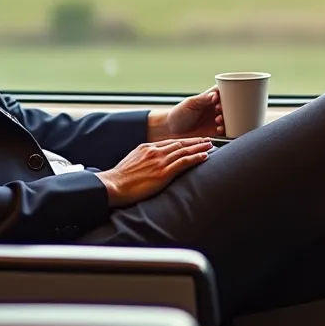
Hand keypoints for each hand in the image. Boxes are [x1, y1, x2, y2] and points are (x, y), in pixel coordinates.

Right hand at [94, 138, 212, 207]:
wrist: (113, 185)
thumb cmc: (119, 179)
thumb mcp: (131, 163)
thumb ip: (143, 160)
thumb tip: (148, 165)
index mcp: (146, 148)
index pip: (169, 142)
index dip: (183, 141)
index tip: (192, 141)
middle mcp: (155, 151)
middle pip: (180, 143)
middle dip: (195, 141)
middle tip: (207, 140)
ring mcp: (160, 161)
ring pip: (184, 150)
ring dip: (199, 147)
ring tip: (211, 146)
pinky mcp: (163, 172)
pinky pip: (184, 162)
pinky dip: (196, 158)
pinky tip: (205, 157)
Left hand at [148, 86, 223, 141]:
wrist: (171, 129)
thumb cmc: (178, 113)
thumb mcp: (190, 104)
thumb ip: (203, 99)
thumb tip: (216, 95)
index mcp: (210, 98)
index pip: (224, 93)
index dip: (228, 95)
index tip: (223, 99)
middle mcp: (214, 108)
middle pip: (230, 106)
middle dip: (228, 109)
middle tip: (219, 111)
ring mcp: (215, 119)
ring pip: (229, 118)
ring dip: (228, 120)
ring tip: (218, 121)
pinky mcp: (214, 130)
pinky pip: (226, 130)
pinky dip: (226, 130)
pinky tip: (220, 130)